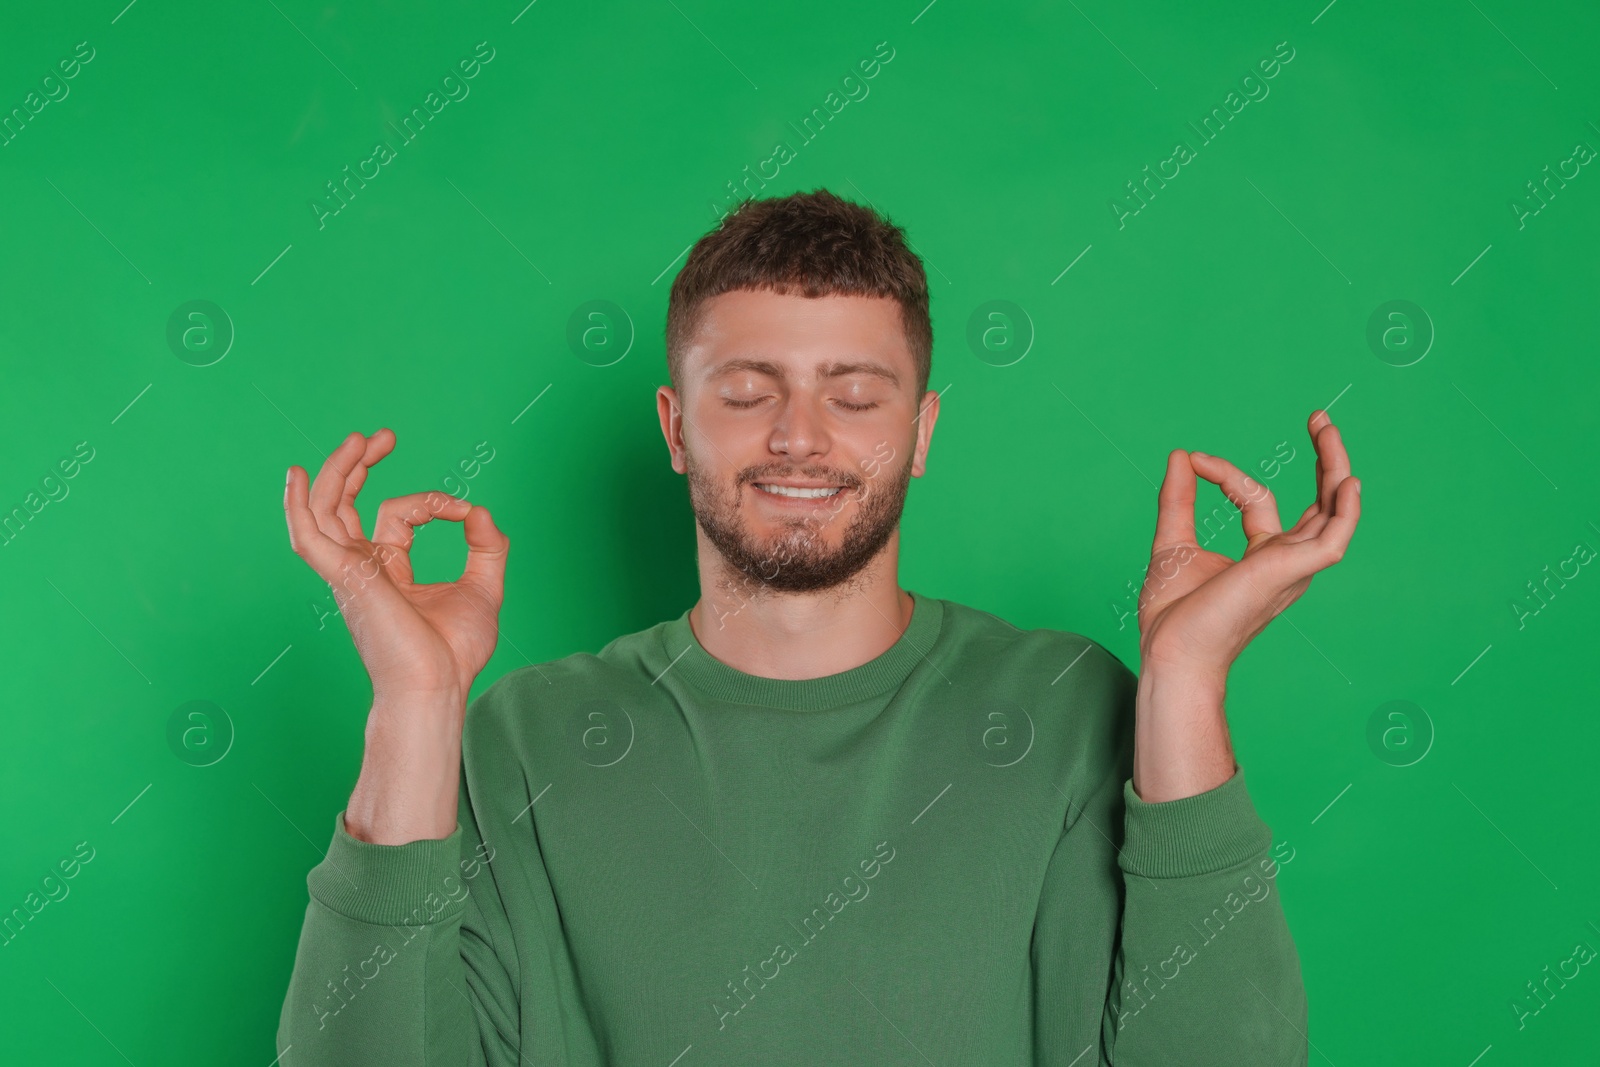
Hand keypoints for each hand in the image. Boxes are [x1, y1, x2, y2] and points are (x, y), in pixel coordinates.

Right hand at [283, 429, 509, 705]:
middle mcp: (360, 568)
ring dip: (337, 471)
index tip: (462, 510)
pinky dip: (299, 505)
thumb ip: (486, 546)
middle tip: (384, 436)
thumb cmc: (453, 653)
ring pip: (325, 510)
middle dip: (358, 466)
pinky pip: (309, 536)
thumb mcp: (483, 587)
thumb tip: (479, 509)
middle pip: (343, 504)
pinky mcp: (345, 578)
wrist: (438, 687)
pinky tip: (299, 475)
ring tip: (358, 439)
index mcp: (387, 569)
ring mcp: (348, 573)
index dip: (432, 501)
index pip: (397, 515)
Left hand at [1137, 410, 1360, 680]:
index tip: (1194, 460)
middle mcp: (1285, 561)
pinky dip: (1345, 511)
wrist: (1171, 654)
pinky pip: (1334, 539)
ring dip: (1335, 468)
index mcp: (1262, 557)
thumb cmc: (1173, 617)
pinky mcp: (1291, 572)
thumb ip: (1178, 500)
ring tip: (1326, 427)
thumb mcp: (1172, 542)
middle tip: (1318, 418)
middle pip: (1319, 503)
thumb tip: (1181, 456)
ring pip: (1332, 512)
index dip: (1226, 474)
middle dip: (1324, 460)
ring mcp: (1292, 568)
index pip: (1257, 499)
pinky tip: (1348, 481)